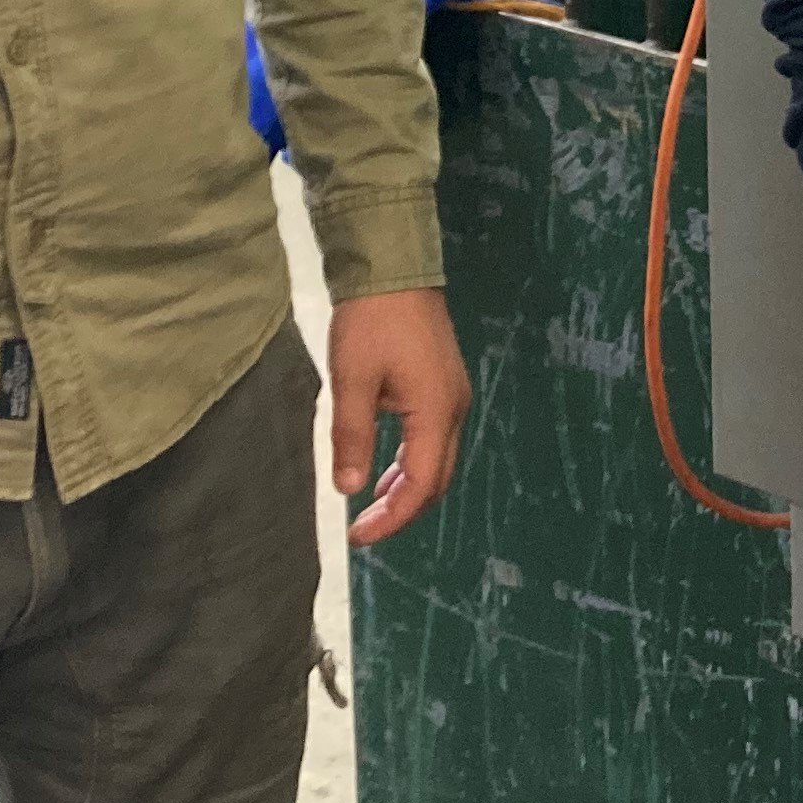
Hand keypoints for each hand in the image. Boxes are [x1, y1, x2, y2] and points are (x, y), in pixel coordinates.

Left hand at [329, 287, 471, 548]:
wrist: (394, 265)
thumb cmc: (371, 320)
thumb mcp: (352, 380)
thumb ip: (353, 437)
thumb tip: (349, 490)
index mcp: (435, 412)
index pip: (419, 486)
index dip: (390, 519)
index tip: (356, 537)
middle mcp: (454, 408)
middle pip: (436, 479)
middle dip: (401, 510)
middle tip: (362, 527)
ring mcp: (453, 394)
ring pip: (437, 459)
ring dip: (407, 486)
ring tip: (370, 503)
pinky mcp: (444, 382)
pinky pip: (434, 437)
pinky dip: (411, 461)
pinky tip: (385, 464)